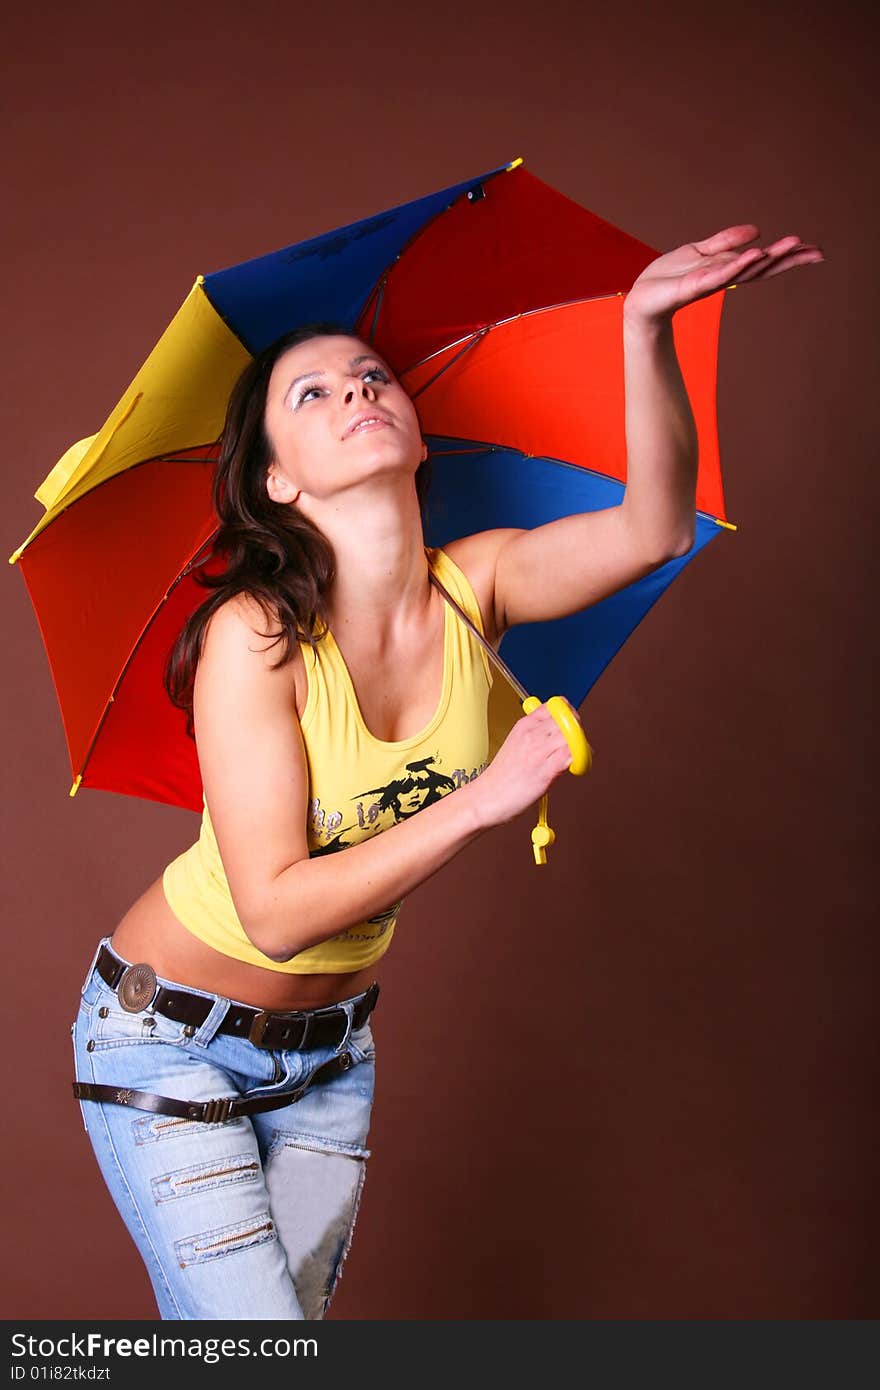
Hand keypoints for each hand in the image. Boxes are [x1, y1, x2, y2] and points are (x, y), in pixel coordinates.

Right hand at [469, 703, 575, 829]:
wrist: (487, 797)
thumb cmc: (502, 776)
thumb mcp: (516, 744)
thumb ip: (537, 736)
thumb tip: (561, 734)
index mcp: (524, 725)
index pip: (556, 705)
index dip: (570, 713)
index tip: (573, 724)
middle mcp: (532, 734)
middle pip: (569, 720)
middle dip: (578, 731)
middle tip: (578, 744)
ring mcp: (539, 751)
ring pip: (573, 736)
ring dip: (581, 746)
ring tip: (577, 757)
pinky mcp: (545, 770)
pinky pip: (572, 756)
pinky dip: (579, 760)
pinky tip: (575, 767)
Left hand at [623, 225, 824, 326]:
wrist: (642, 298)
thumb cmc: (669, 277)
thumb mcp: (699, 251)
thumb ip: (725, 241)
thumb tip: (757, 230)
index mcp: (727, 268)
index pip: (763, 261)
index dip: (788, 255)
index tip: (815, 250)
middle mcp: (724, 277)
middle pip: (762, 268)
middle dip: (789, 259)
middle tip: (817, 252)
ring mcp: (711, 281)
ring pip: (746, 269)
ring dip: (770, 258)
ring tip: (793, 245)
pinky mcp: (694, 285)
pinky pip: (720, 273)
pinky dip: (739, 265)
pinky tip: (756, 254)